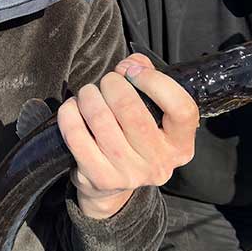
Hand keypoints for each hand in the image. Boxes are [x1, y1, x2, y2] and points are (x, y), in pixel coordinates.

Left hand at [57, 53, 198, 218]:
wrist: (112, 186)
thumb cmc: (134, 136)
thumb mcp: (152, 110)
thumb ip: (147, 75)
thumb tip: (131, 64)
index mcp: (180, 144)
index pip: (181, 109)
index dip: (155, 82)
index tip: (134, 72)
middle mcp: (160, 163)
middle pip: (132, 111)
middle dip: (113, 85)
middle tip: (107, 81)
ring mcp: (130, 173)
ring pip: (101, 119)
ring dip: (89, 96)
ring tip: (88, 93)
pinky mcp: (101, 178)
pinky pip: (77, 136)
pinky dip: (70, 114)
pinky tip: (73, 109)